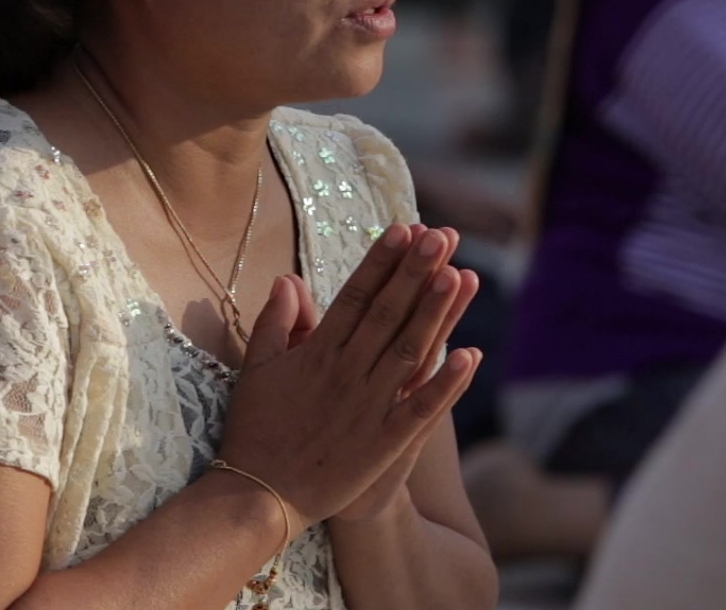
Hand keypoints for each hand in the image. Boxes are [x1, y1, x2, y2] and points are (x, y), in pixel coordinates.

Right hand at [219, 226, 481, 533]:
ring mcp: (367, 408)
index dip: (380, 262)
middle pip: (386, 314)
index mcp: (317, 353)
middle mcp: (345, 374)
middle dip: (414, 273)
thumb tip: (287, 278)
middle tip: (439, 237)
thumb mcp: (257, 370)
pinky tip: (470, 356)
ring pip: (407, 352)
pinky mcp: (382, 444)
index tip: (403, 229)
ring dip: (433, 314)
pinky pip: (419, 409)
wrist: (257, 497)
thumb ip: (275, 322)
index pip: (354, 296)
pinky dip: (445, 384)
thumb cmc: (255, 431)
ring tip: (456, 275)